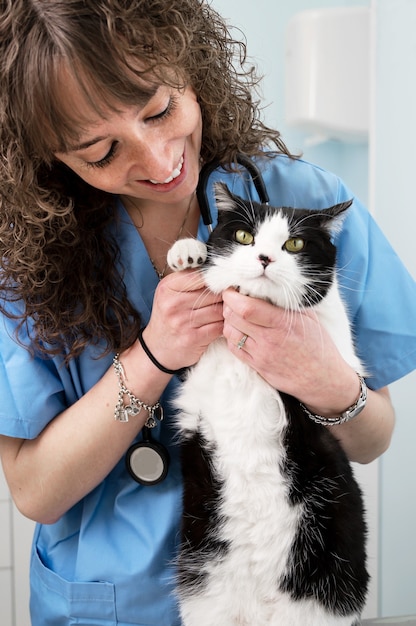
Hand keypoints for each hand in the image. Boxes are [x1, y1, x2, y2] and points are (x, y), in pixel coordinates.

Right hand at [143, 270, 223, 370]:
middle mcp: (173, 303)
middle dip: (225, 295)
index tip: (226, 280)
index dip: (217, 278)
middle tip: (231, 298)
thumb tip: (219, 271)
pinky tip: (223, 325)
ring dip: (227, 311)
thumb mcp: (170, 293)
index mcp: (168, 287)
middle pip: (214, 293)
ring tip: (227, 312)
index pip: (202, 275)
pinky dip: (225, 326)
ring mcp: (183, 322)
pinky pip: (220, 327)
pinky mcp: (193, 338)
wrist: (156, 349)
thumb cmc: (167, 317)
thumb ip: (190, 280)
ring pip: (219, 310)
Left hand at [222, 288, 359, 415]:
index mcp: (282, 324)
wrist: (323, 380)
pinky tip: (241, 332)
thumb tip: (266, 288)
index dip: (233, 297)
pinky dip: (232, 337)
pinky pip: (234, 349)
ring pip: (230, 333)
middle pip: (234, 318)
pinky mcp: (257, 367)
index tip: (232, 289)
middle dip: (228, 306)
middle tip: (233, 300)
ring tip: (236, 316)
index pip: (247, 308)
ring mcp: (261, 355)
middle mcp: (268, 340)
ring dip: (228, 321)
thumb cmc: (318, 346)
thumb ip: (286, 304)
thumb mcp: (309, 318)